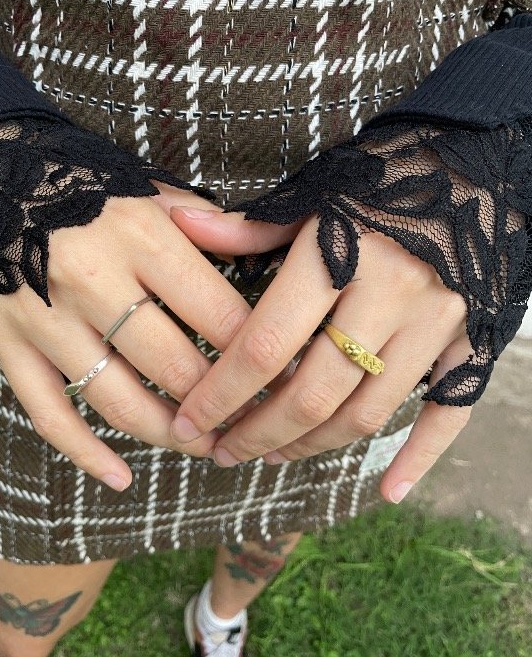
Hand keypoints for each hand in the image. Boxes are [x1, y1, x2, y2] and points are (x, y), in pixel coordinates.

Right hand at [0, 181, 255, 491]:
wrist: (0, 182)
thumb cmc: (93, 190)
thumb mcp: (155, 193)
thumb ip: (209, 226)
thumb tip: (264, 263)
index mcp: (140, 236)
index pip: (218, 315)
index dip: (260, 357)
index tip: (283, 381)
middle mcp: (92, 277)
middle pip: (174, 366)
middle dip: (220, 405)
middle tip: (249, 422)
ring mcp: (46, 316)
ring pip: (118, 400)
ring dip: (169, 435)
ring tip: (203, 446)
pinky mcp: (8, 342)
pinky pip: (49, 414)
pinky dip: (85, 454)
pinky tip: (121, 477)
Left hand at [168, 206, 472, 502]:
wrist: (475, 165)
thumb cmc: (382, 177)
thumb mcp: (313, 194)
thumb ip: (250, 227)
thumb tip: (181, 226)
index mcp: (341, 255)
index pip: (266, 345)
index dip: (220, 393)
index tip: (188, 421)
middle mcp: (392, 296)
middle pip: (313, 393)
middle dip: (258, 432)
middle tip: (222, 451)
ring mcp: (438, 325)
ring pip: (367, 413)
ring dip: (313, 445)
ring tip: (272, 454)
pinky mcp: (474, 342)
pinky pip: (449, 414)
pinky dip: (420, 456)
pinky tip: (389, 490)